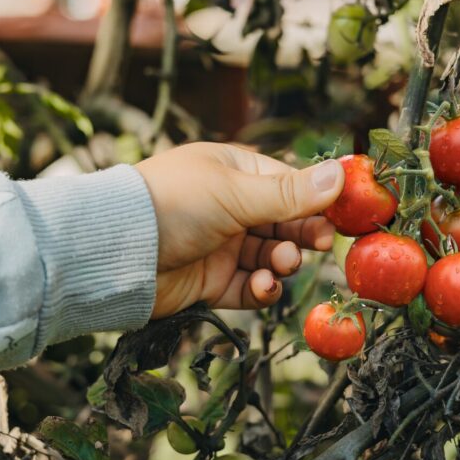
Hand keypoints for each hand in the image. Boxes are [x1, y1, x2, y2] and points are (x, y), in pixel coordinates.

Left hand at [135, 143, 344, 318]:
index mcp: (233, 171)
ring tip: (281, 264)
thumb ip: (291, 193)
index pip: (288, 183)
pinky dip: (262, 289)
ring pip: (270, 256)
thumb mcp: (236, 193)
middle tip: (321, 244)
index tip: (343, 215)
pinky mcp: (211, 281)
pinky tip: (263, 287)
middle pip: (284, 222)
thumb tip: (342, 173)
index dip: (316, 200)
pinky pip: (249, 287)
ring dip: (282, 262)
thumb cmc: (173, 204)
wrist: (117, 252)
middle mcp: (228, 206)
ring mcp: (220, 245)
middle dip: (303, 234)